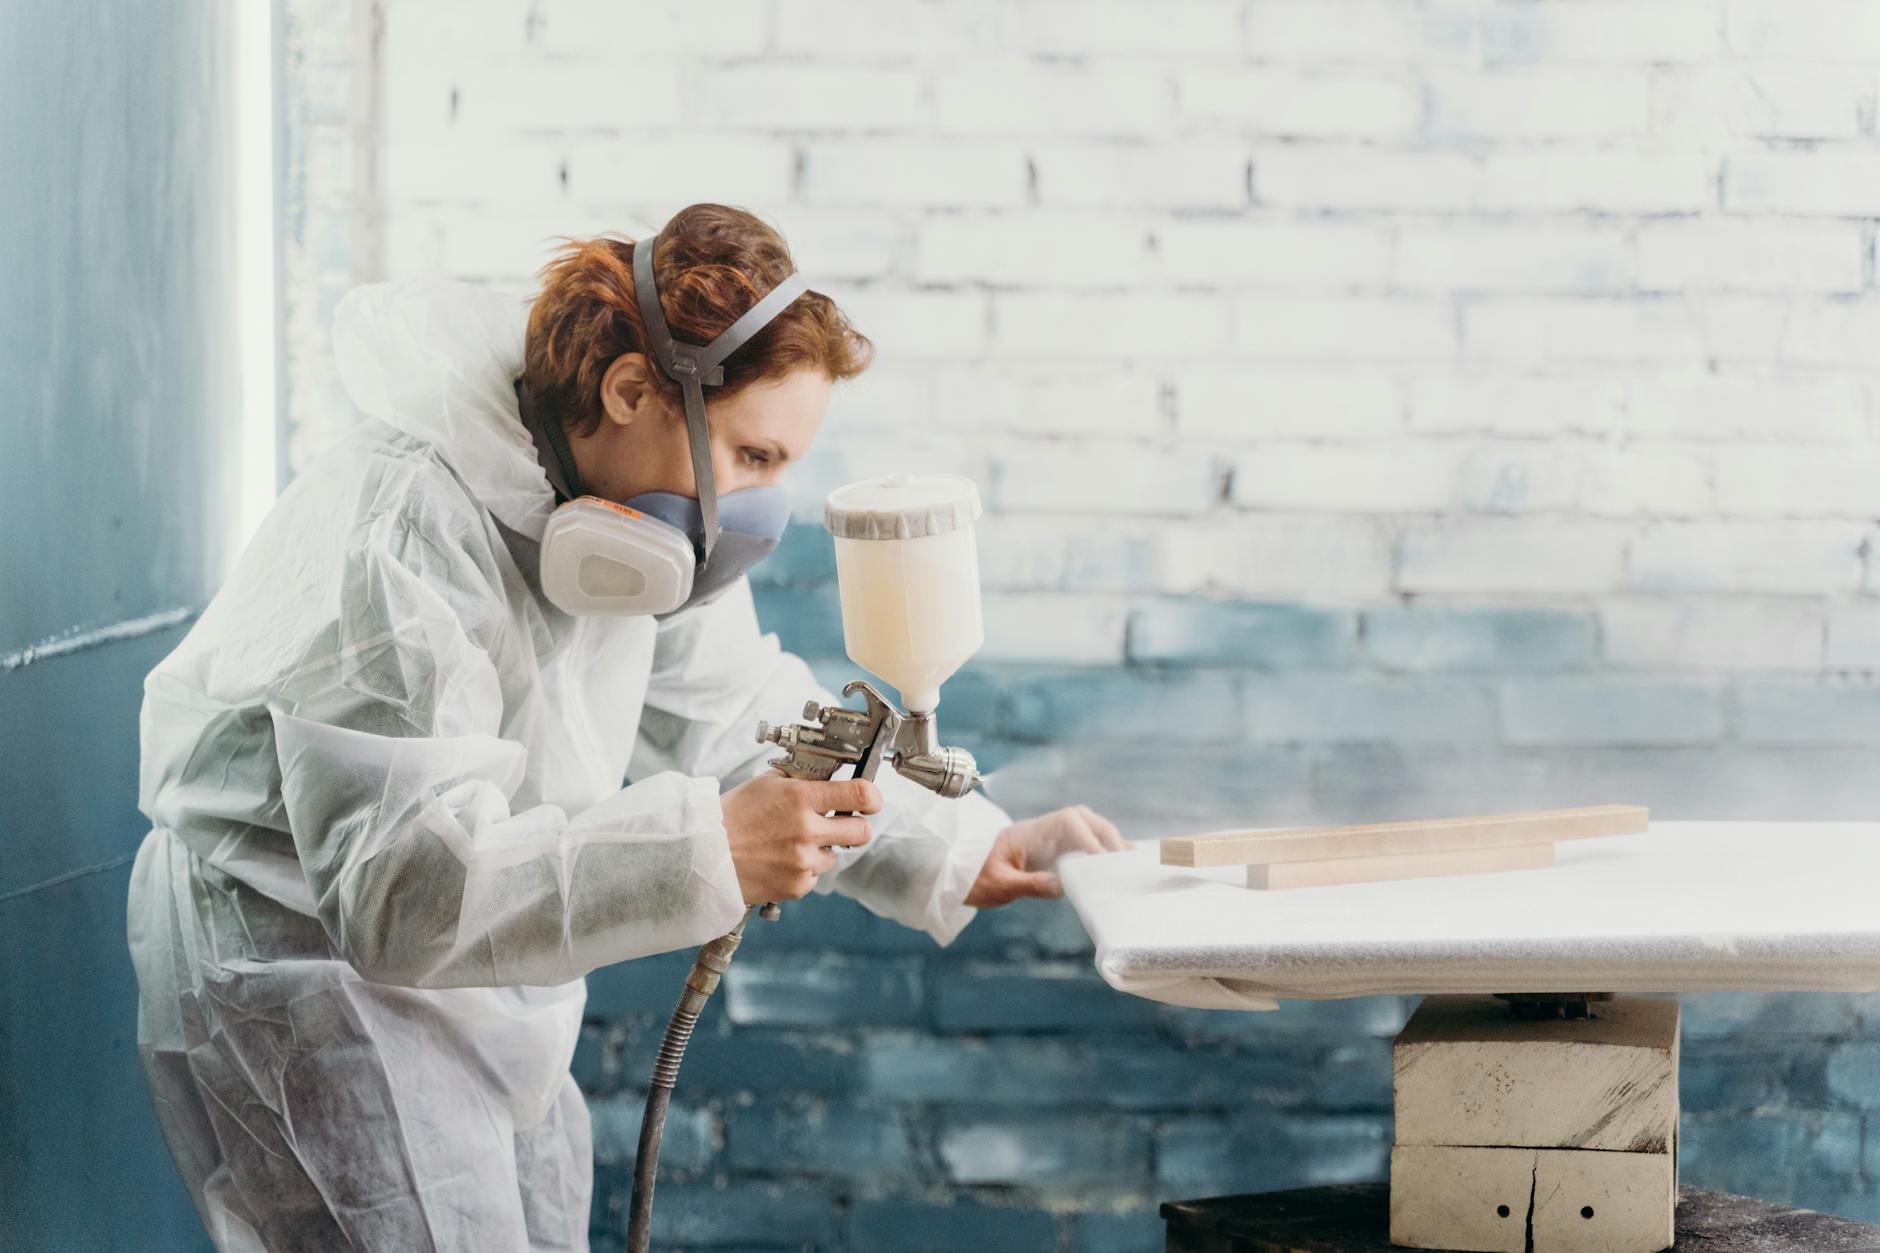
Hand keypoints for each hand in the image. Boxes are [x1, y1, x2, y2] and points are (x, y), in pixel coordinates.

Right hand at [720, 772, 880, 905]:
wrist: (703, 855)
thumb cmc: (731, 816)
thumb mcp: (765, 783)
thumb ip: (800, 779)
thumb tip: (827, 776)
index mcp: (801, 798)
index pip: (859, 793)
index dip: (873, 796)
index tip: (872, 799)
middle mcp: (807, 831)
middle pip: (862, 831)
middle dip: (857, 825)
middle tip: (843, 823)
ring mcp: (803, 861)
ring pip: (835, 855)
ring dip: (822, 849)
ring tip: (790, 843)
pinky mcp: (797, 886)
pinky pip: (815, 876)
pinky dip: (804, 869)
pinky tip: (780, 860)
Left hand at [965, 805, 1126, 907]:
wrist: (953, 874)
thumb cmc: (970, 877)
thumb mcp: (999, 886)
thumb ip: (1031, 884)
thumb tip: (1066, 886)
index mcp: (1027, 832)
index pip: (1066, 822)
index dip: (1088, 837)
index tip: (1102, 860)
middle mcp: (1039, 831)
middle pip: (1080, 818)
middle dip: (1104, 834)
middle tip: (1121, 858)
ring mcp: (1043, 839)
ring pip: (1082, 828)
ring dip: (1104, 840)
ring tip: (1124, 860)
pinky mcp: (1045, 851)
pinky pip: (1075, 844)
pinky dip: (1095, 850)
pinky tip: (1111, 863)